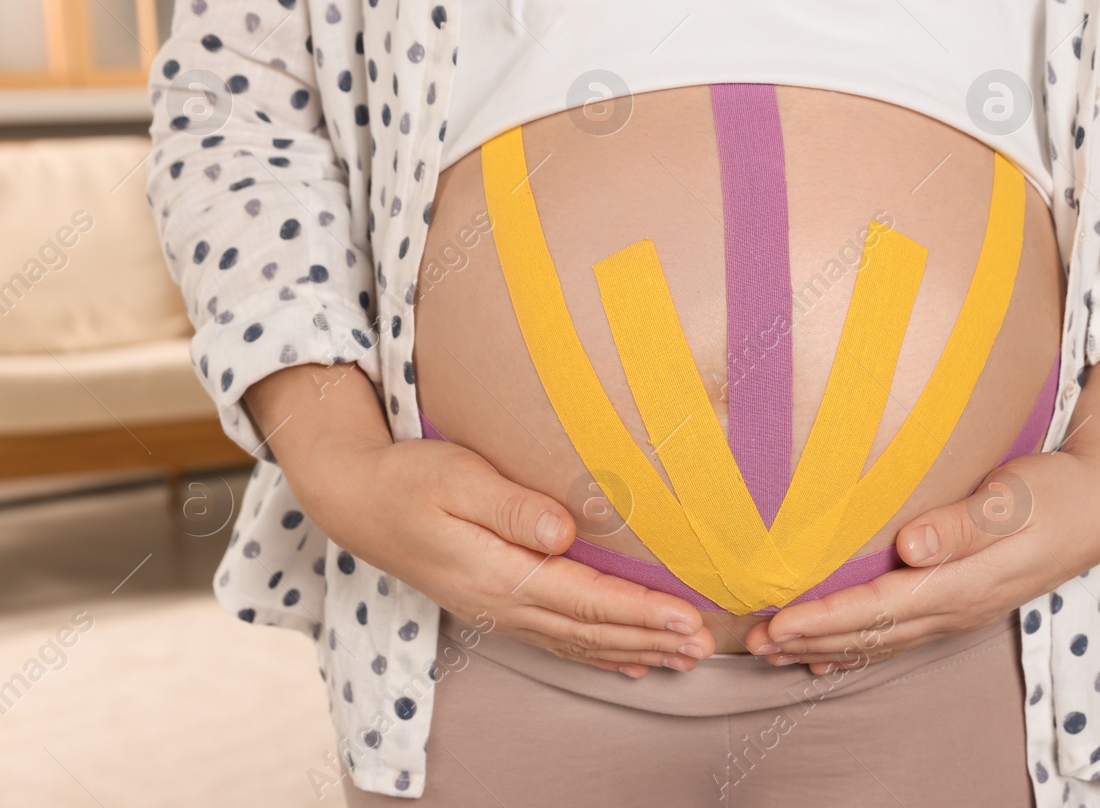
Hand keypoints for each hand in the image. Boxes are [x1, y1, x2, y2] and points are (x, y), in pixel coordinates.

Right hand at [246, 363, 716, 677]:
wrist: (356, 501)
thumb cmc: (409, 478)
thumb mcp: (457, 478)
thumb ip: (511, 506)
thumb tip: (562, 532)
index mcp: (498, 573)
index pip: (585, 599)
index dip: (640, 612)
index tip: (687, 617)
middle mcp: (502, 603)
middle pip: (590, 629)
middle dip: (651, 638)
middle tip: (703, 647)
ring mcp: (497, 610)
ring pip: (578, 640)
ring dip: (634, 650)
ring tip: (683, 659)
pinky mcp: (495, 605)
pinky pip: (557, 640)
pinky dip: (599, 653)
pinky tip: (630, 662)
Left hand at [741, 354, 1099, 672]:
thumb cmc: (1055, 491)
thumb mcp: (1014, 498)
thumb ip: (963, 524)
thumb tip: (912, 546)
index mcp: (964, 582)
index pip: (880, 608)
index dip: (826, 618)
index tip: (778, 621)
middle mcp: (958, 606)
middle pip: (872, 633)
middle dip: (811, 641)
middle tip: (753, 644)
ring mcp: (960, 610)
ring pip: (883, 640)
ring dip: (827, 647)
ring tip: (775, 651)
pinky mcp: (962, 601)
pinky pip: (900, 634)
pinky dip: (860, 646)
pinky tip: (830, 655)